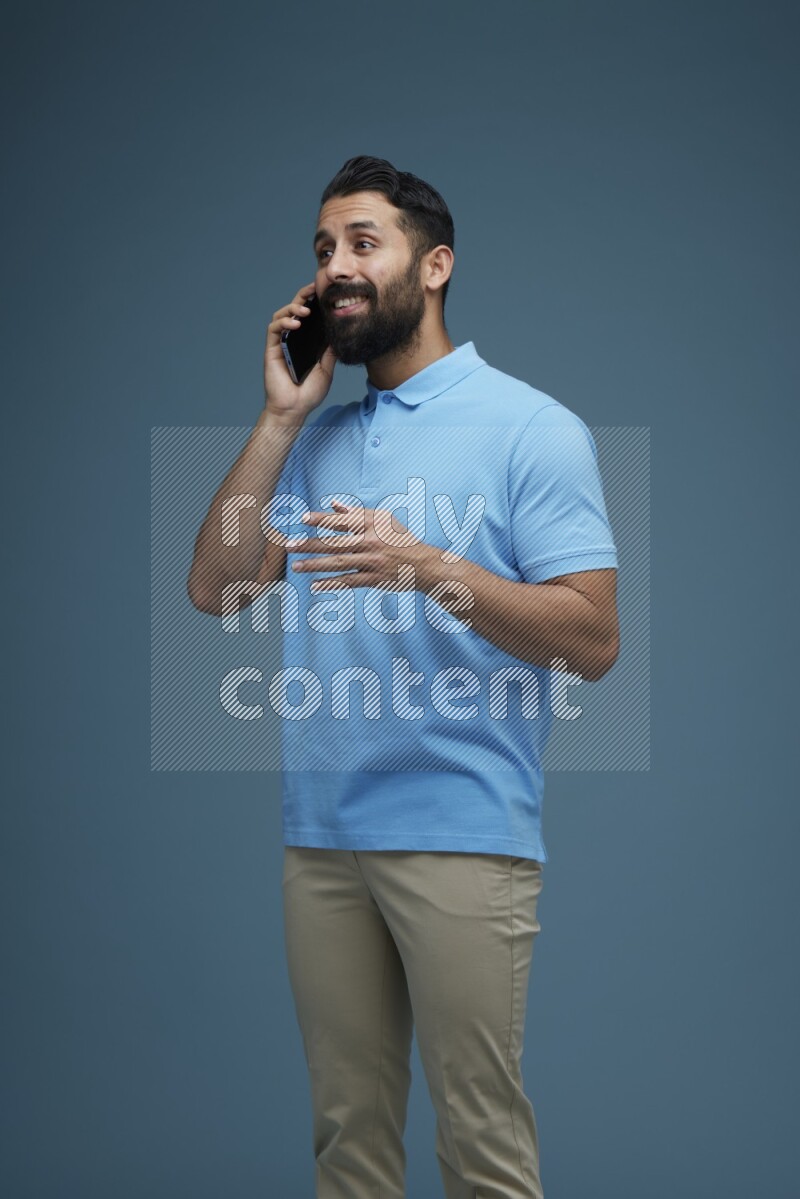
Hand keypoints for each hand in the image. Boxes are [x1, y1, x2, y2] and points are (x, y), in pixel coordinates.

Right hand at [263, 282, 336, 424]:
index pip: (310, 317)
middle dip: (303, 296)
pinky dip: (284, 322)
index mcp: (306, 342)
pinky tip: (295, 323)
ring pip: (282, 315)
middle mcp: (292, 339)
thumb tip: (340, 334)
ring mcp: (281, 343)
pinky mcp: (272, 349)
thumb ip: (330, 352)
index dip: (315, 302)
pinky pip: (274, 329)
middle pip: (295, 310)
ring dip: (292, 307)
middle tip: (314, 287)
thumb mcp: (326, 370)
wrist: (295, 409)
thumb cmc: (309, 393)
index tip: (326, 292)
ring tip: (305, 310)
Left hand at [286, 500, 435, 591]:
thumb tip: (334, 504)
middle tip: (288, 545)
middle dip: (310, 544)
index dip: (322, 519)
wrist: (423, 564)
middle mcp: (372, 541)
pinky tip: (315, 585)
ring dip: (315, 565)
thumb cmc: (401, 539)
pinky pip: (349, 581)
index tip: (303, 519)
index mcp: (373, 524)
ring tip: (295, 566)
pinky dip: (332, 584)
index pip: (342, 520)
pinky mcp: (375, 579)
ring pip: (339, 563)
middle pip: (335, 542)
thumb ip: (357, 513)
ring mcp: (373, 561)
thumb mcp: (384, 520)